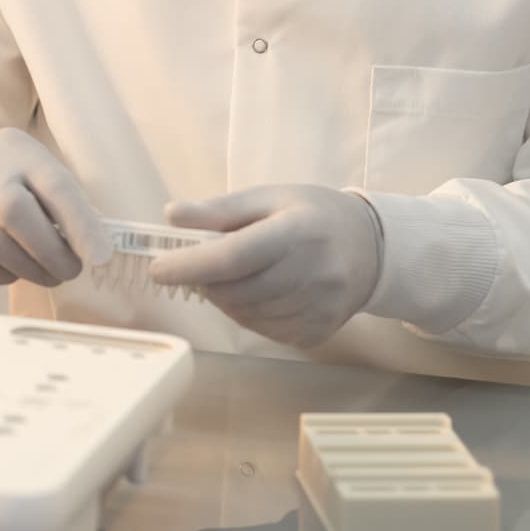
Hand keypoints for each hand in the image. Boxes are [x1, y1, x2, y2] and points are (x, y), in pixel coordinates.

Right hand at [0, 128, 110, 286]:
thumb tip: (97, 246)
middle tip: (71, 270)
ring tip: (49, 274)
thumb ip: (67, 202)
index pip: (55, 185)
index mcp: (24, 154)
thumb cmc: (16, 175)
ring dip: (29, 270)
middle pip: (14, 211)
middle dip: (49, 251)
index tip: (101, 257)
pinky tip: (17, 269)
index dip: (80, 223)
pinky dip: (4, 274)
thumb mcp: (42, 170)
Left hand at [148, 186, 382, 348]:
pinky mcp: (318, 333)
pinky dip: (247, 315)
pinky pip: (264, 331)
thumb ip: (219, 210)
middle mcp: (313, 274)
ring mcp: (319, 309)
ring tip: (232, 275)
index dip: (190, 265)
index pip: (234, 256)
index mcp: (297, 231)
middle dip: (205, 282)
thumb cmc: (311, 213)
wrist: (372, 247)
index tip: (157, 268)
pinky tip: (257, 292)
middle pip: (236, 292)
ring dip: (224, 299)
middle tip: (198, 265)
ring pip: (246, 316)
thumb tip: (171, 214)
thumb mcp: (267, 197)